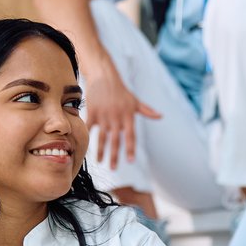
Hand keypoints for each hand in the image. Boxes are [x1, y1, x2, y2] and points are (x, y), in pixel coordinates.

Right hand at [83, 52, 160, 168]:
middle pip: (116, 141)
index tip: (130, 161)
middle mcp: (116, 118)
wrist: (104, 77)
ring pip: (102, 137)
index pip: (130, 136)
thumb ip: (147, 111)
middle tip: (113, 169)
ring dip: (101, 151)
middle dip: (114, 156)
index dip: (130, 149)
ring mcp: (104, 116)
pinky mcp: (92, 112)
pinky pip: (89, 127)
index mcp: (128, 116)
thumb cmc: (121, 91)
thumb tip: (161, 116)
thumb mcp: (135, 101)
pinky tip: (84, 147)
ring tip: (100, 162)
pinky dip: (86, 137)